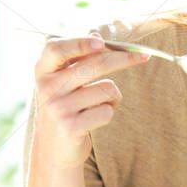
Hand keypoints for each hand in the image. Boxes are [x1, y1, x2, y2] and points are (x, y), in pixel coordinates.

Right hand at [32, 32, 150, 168]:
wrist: (54, 152)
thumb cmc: (65, 110)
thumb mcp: (63, 83)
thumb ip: (77, 59)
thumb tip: (96, 35)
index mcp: (43, 72)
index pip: (56, 48)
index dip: (79, 42)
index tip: (102, 42)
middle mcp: (47, 88)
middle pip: (94, 64)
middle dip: (124, 58)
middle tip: (144, 56)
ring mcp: (58, 108)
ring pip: (107, 89)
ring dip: (113, 97)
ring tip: (99, 106)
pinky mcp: (70, 127)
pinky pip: (107, 111)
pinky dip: (109, 113)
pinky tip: (95, 120)